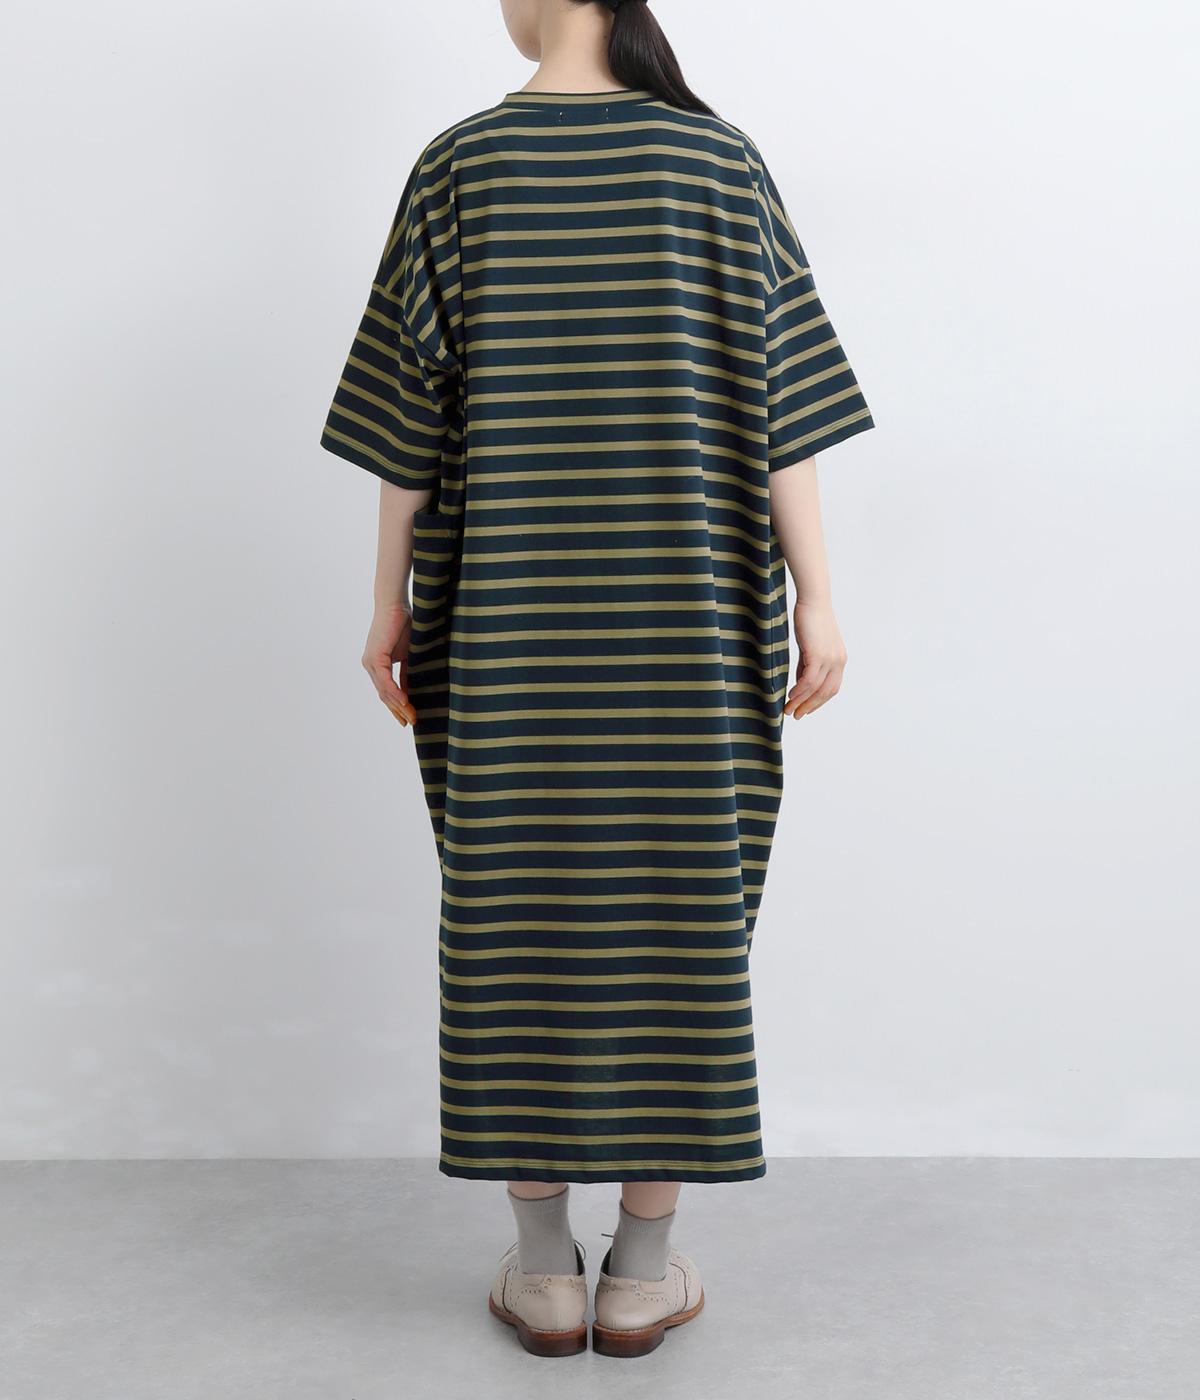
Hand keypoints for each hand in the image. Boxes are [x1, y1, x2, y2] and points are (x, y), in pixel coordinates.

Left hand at [362, 602, 418, 726]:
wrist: (396, 605)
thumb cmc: (403, 624)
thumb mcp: (409, 654)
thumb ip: (408, 671)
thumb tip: (412, 689)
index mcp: (377, 665)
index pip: (387, 691)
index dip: (398, 706)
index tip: (409, 718)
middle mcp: (371, 665)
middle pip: (384, 696)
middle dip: (399, 711)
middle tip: (412, 723)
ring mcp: (371, 662)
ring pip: (384, 691)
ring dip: (399, 706)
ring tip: (411, 717)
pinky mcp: (375, 657)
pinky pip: (386, 681)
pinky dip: (396, 693)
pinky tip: (405, 702)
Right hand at [784, 600, 846, 719]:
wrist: (813, 601)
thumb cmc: (810, 620)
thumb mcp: (811, 646)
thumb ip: (807, 665)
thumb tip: (801, 683)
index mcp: (839, 660)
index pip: (831, 688)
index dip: (818, 702)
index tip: (805, 710)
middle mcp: (839, 662)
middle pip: (826, 692)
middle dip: (810, 706)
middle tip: (795, 715)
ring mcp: (830, 659)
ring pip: (816, 689)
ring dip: (801, 702)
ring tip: (788, 709)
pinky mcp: (818, 655)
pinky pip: (809, 680)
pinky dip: (799, 691)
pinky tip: (790, 696)